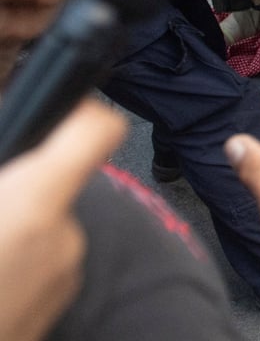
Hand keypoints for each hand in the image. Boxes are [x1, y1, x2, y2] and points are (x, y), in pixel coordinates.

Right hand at [0, 98, 127, 340]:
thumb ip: (6, 170)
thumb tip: (17, 160)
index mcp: (33, 204)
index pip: (97, 131)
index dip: (82, 112)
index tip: (57, 107)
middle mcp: (65, 236)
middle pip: (58, 182)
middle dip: (20, 184)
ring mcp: (67, 275)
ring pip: (46, 224)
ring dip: (15, 226)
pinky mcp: (60, 306)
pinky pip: (45, 260)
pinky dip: (19, 259)